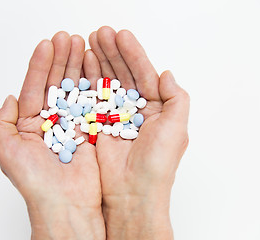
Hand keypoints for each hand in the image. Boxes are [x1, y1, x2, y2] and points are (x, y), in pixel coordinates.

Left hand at [0, 32, 104, 239]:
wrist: (65, 205)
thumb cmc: (34, 182)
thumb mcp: (6, 151)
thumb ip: (1, 122)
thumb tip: (10, 97)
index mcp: (30, 124)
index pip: (34, 87)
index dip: (40, 65)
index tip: (47, 45)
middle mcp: (51, 121)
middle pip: (56, 83)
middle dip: (61, 59)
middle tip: (68, 38)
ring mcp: (72, 124)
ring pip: (75, 89)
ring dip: (78, 66)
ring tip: (82, 45)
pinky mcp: (91, 130)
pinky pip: (92, 103)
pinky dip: (93, 85)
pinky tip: (94, 67)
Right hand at [86, 26, 189, 238]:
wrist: (132, 193)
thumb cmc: (157, 164)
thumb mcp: (176, 128)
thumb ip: (176, 98)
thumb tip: (166, 73)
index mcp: (156, 107)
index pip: (144, 73)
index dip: (133, 53)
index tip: (121, 35)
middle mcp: (135, 108)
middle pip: (123, 73)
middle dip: (112, 51)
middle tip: (100, 33)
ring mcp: (115, 115)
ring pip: (106, 81)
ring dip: (99, 61)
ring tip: (89, 41)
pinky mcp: (98, 124)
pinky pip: (92, 98)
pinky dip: (88, 81)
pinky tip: (83, 65)